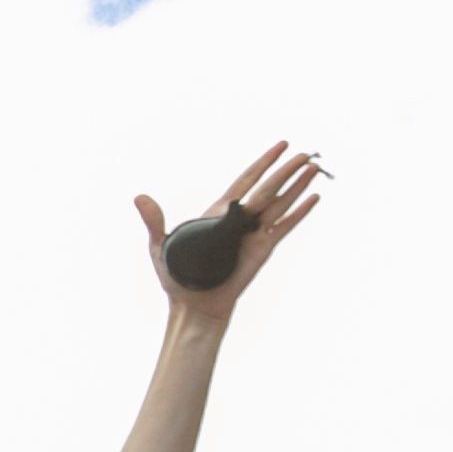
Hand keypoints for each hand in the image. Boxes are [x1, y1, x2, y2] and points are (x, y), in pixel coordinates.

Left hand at [140, 142, 326, 323]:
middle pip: (268, 187)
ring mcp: (254, 233)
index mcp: (220, 214)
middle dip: (286, 169)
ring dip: (298, 185)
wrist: (192, 305)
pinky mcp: (263, 249)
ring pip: (280, 203)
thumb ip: (154, 220)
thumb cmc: (176, 278)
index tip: (281, 146)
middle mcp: (241, 220)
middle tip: (305, 152)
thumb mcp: (160, 245)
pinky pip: (284, 226)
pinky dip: (299, 212)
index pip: (246, 180)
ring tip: (314, 167)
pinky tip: (314, 197)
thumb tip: (138, 197)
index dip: (263, 163)